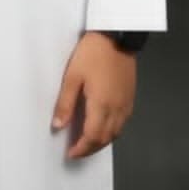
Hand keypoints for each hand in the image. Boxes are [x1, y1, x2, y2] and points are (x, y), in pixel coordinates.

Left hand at [51, 31, 136, 158]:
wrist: (117, 36)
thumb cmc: (93, 53)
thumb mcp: (72, 77)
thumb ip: (64, 104)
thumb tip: (58, 126)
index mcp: (101, 104)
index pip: (92, 137)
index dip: (81, 149)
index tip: (70, 153)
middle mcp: (117, 108)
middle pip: (105, 139)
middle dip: (90, 149)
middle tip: (77, 151)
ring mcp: (126, 103)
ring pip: (116, 133)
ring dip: (102, 142)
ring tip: (87, 143)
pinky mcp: (130, 97)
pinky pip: (122, 122)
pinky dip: (112, 131)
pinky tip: (103, 127)